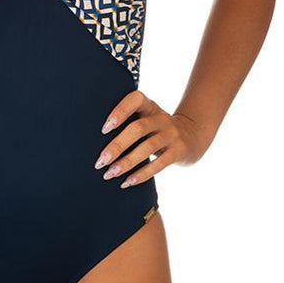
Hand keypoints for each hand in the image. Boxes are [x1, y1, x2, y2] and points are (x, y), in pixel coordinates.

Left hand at [94, 90, 210, 187]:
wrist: (192, 136)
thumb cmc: (156, 129)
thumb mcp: (146, 118)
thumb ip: (127, 121)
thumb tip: (90, 139)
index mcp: (149, 106)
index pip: (135, 100)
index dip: (120, 111)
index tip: (104, 129)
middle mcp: (161, 118)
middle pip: (138, 129)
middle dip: (117, 146)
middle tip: (100, 161)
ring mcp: (172, 134)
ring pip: (147, 148)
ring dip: (126, 163)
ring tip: (109, 174)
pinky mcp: (178, 151)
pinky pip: (159, 164)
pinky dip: (142, 174)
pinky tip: (127, 182)